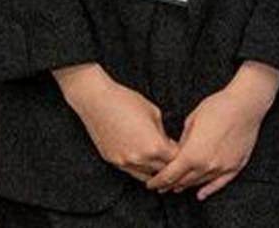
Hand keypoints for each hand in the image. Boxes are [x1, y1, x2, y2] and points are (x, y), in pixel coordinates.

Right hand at [55, 65, 176, 179]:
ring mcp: (125, 162)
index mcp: (155, 146)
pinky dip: (140, 169)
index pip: (176, 160)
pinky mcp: (113, 161)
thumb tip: (168, 144)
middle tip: (173, 158)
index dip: (181, 155)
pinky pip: (132, 172)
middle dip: (170, 165)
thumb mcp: (155, 114)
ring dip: (155, 171)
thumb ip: (163, 133)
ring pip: (147, 176)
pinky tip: (144, 160)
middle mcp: (140, 158)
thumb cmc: (127, 102)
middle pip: (163, 172)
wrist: (97, 101)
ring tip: (159, 162)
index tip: (181, 149)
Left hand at [154, 62, 278, 196]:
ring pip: (199, 183)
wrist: (245, 104)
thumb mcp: (191, 121)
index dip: (158, 181)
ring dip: (187, 186)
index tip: (152, 184)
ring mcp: (222, 167)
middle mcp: (206, 165)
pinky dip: (209, 190)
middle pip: (183, 182)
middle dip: (169, 185)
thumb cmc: (218, 107)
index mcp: (192, 154)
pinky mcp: (235, 166)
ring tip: (178, 187)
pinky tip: (201, 194)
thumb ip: (182, 142)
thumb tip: (178, 152)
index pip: (169, 175)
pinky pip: (220, 184)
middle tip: (161, 186)